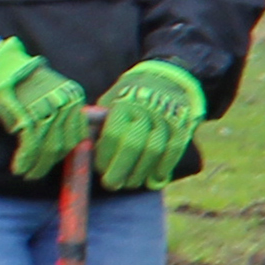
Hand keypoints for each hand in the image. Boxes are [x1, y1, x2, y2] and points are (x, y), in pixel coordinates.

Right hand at [0, 38, 93, 178]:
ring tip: (28, 174)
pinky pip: (32, 145)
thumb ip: (57, 118)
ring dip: (38, 166)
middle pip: (65, 143)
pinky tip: (20, 168)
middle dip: (50, 162)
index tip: (52, 161)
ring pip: (49, 147)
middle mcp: (66, 103)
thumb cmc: (20, 82)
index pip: (76, 134)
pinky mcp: (29, 114)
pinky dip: (26, 160)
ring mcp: (49, 109)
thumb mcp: (47, 96)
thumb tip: (59, 148)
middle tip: (37, 173)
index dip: (64, 152)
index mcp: (74, 97)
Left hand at [90, 59, 206, 191]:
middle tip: (112, 184)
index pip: (113, 135)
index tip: (99, 169)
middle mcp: (145, 111)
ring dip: (141, 172)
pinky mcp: (182, 127)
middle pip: (133, 146)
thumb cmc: (131, 95)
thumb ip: (99, 121)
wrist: (168, 79)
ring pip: (154, 151)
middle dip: (120, 169)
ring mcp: (166, 120)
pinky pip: (173, 151)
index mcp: (124, 104)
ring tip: (131, 183)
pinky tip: (154, 180)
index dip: (105, 156)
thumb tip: (83, 146)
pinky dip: (164, 168)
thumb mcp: (111, 99)